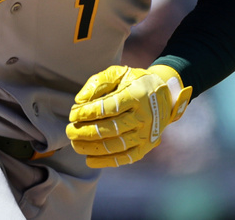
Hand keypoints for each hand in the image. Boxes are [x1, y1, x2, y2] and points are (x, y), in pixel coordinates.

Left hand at [66, 64, 191, 167]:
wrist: (165, 94)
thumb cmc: (135, 82)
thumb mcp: (119, 73)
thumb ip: (98, 82)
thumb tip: (79, 100)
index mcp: (137, 95)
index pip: (109, 107)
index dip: (88, 112)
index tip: (72, 114)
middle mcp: (144, 116)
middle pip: (111, 128)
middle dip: (85, 131)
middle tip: (69, 130)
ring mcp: (146, 134)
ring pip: (116, 145)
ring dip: (92, 147)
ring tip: (75, 144)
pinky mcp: (146, 147)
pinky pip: (125, 158)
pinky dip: (106, 161)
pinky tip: (89, 159)